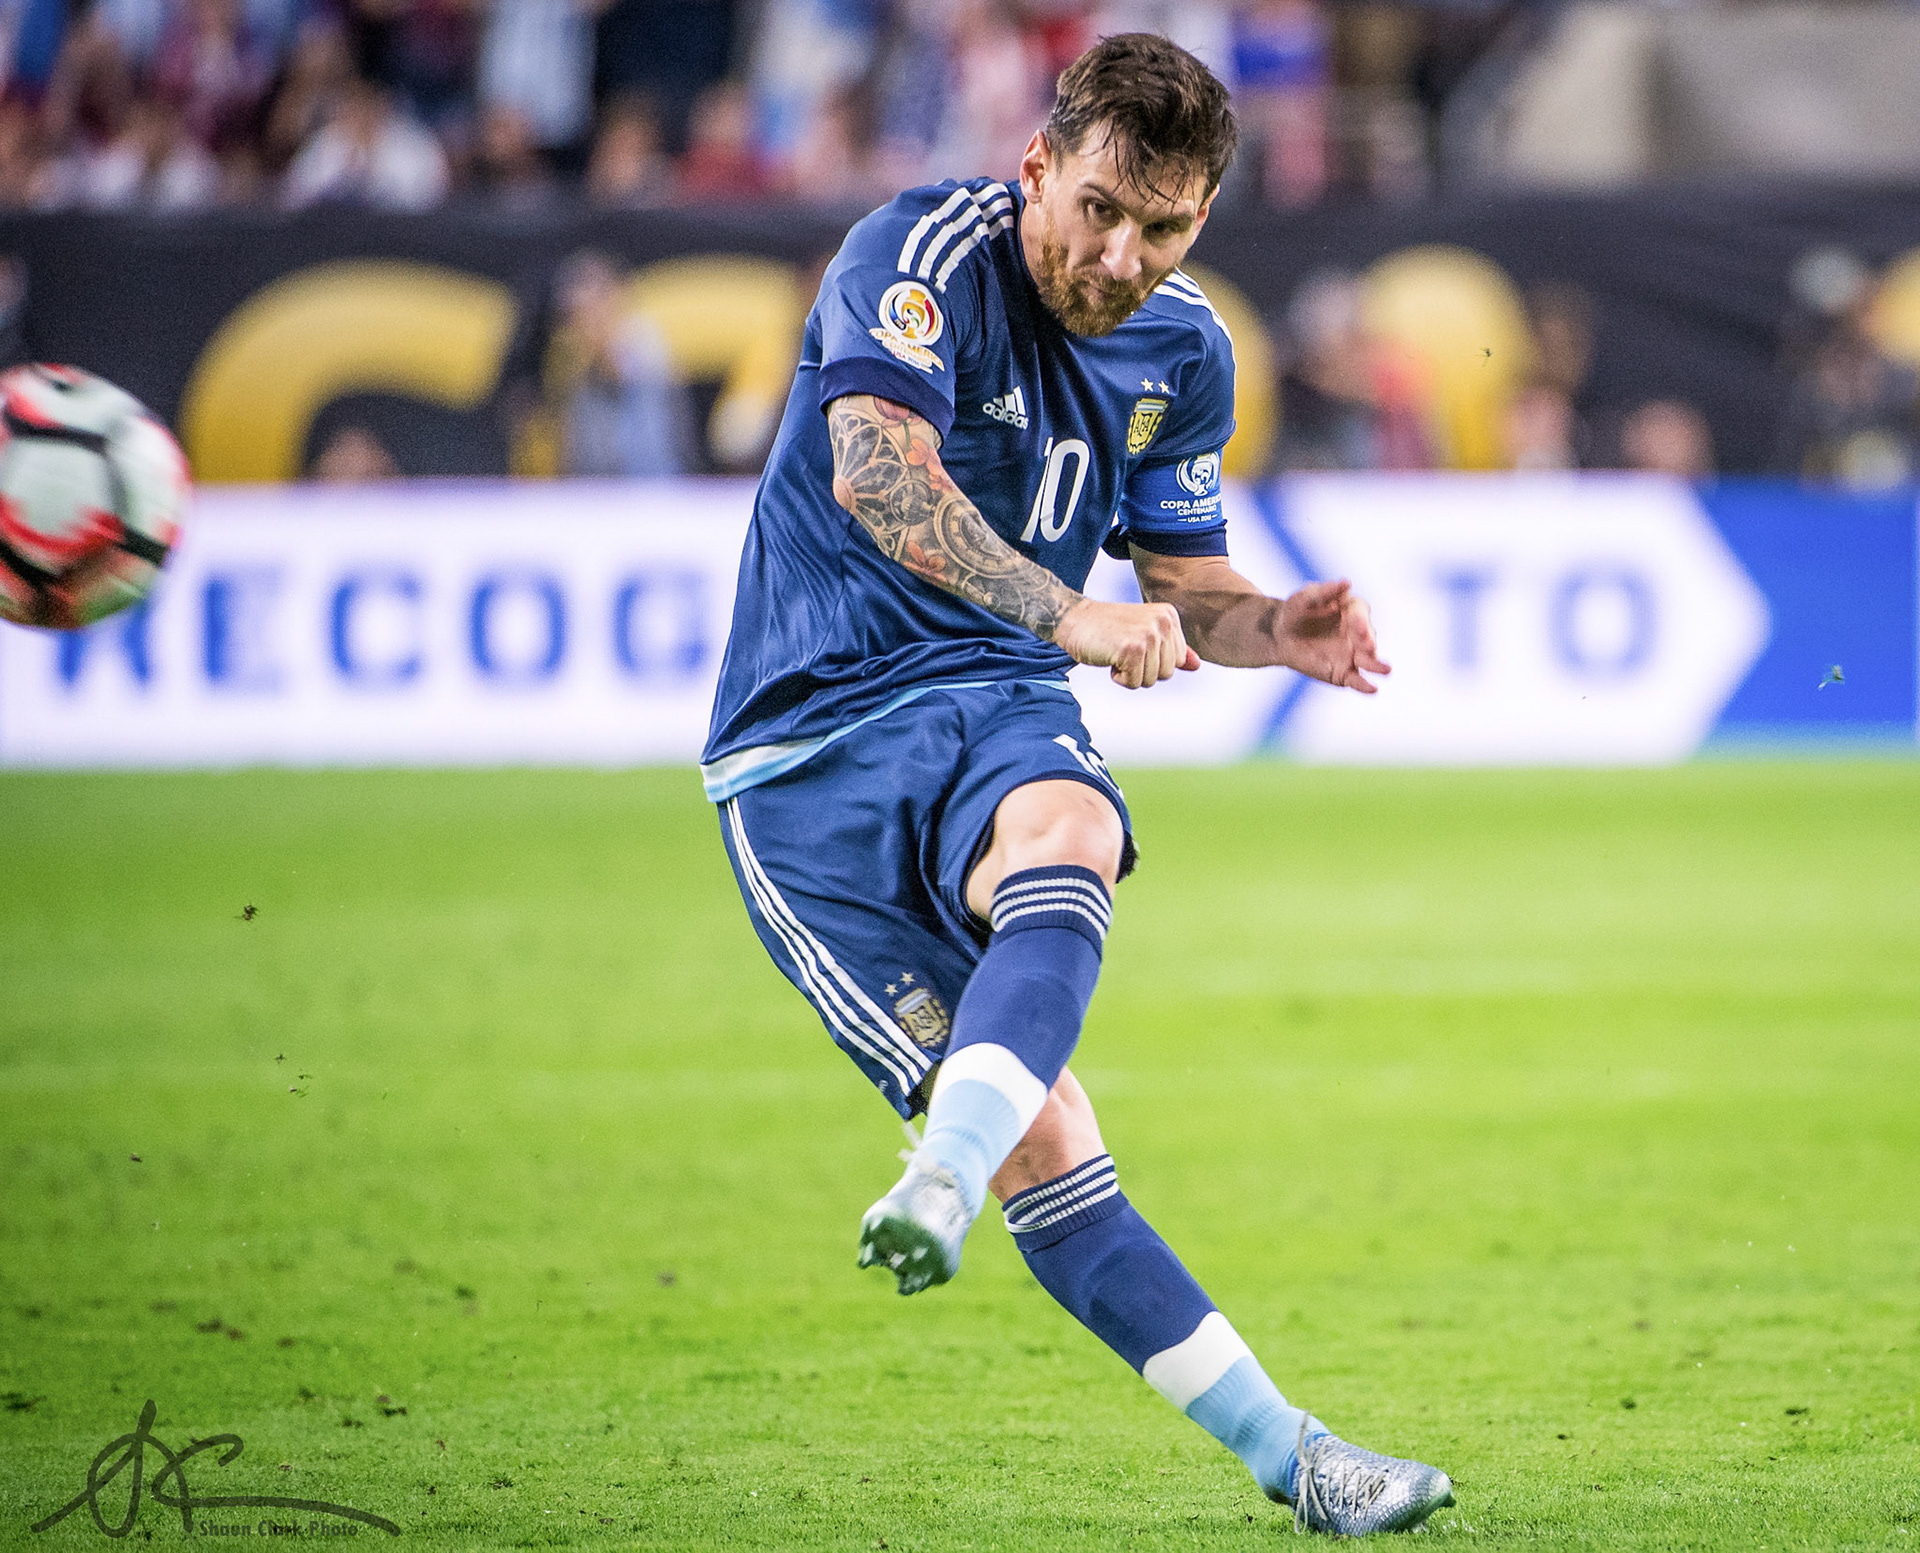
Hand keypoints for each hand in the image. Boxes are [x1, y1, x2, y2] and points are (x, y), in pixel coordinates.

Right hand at [1054, 598, 1199, 688]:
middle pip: (1168, 674)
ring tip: (1116, 652)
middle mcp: (1163, 622)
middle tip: (1123, 649)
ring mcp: (1148, 635)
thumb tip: (1196, 665)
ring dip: (1130, 674)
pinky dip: (1118, 678)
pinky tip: (1109, 657)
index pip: (1177, 662)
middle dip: (1143, 670)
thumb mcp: (1144, 634)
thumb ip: (1170, 649)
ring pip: (1152, 681)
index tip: (1133, 644)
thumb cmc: (1108, 629)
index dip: (1152, 662)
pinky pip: (1134, 683)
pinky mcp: (1132, 649)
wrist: (1074, 620)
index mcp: (1169, 616)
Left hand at [1277, 579, 1390, 692]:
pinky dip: (1365, 686)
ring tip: (1386, 670)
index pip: (1361, 613)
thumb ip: (1324, 592)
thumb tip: (1346, 582)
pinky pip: (1357, 680)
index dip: (1360, 619)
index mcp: (1352, 610)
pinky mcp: (1345, 672)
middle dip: (1368, 641)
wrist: (1279, 635)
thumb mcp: (1304, 598)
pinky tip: (1372, 689)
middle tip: (1367, 646)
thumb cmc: (1295, 611)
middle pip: (1368, 637)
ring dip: (1376, 664)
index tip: (1356, 623)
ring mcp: (1353, 653)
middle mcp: (1358, 632)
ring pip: (1369, 659)